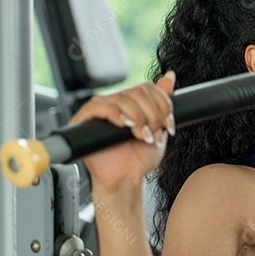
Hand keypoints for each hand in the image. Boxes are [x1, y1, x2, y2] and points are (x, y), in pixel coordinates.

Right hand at [68, 70, 176, 191]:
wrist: (125, 179)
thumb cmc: (138, 159)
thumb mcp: (158, 128)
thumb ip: (163, 103)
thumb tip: (170, 76)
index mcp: (132, 102)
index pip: (147, 87)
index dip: (162, 103)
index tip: (168, 124)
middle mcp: (116, 102)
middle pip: (137, 91)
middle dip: (152, 114)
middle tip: (154, 134)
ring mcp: (101, 109)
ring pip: (122, 97)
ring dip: (138, 118)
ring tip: (143, 137)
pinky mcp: (84, 119)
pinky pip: (99, 106)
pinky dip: (116, 114)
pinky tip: (126, 126)